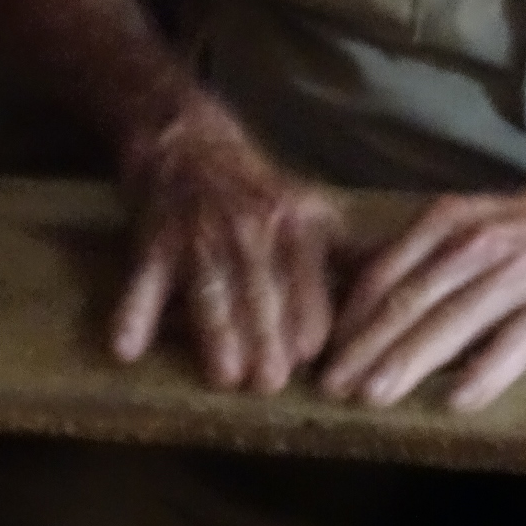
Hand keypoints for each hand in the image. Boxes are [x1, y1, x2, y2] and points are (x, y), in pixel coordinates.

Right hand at [113, 95, 341, 392]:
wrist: (187, 141)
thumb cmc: (257, 192)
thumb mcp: (311, 213)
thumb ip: (349, 257)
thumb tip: (400, 291)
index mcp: (296, 225)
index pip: (308, 282)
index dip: (309, 324)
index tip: (312, 364)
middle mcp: (251, 228)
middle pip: (260, 292)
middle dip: (266, 338)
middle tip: (267, 384)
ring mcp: (199, 235)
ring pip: (210, 289)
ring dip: (216, 333)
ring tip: (223, 377)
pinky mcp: (154, 242)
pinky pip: (143, 282)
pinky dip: (133, 313)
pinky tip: (125, 348)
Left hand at [321, 171, 525, 409]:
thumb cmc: (517, 232)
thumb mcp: (460, 224)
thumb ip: (411, 258)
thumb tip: (344, 297)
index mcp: (446, 224)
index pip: (384, 274)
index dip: (349, 317)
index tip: (321, 354)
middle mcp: (477, 246)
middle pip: (409, 302)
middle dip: (364, 348)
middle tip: (331, 387)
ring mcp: (517, 277)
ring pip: (452, 323)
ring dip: (408, 363)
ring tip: (373, 397)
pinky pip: (512, 345)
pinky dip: (482, 374)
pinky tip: (454, 401)